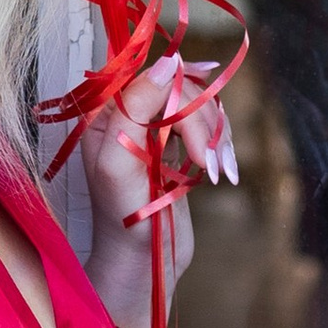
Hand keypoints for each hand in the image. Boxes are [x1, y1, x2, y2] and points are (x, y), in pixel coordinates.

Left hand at [77, 54, 236, 327]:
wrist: (143, 265)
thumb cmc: (122, 220)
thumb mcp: (119, 162)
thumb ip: (135, 108)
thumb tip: (168, 62)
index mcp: (107, 114)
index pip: (150, 75)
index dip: (179, 87)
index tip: (194, 120)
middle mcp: (131, 117)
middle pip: (182, 88)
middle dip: (200, 121)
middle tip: (203, 161)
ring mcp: (157, 132)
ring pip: (202, 106)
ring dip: (215, 137)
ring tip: (214, 171)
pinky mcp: (179, 149)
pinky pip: (209, 127)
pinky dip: (220, 146)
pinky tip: (220, 173)